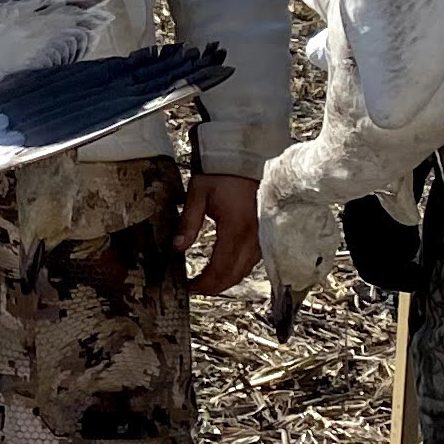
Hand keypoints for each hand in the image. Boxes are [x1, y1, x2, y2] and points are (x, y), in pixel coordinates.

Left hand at [176, 171, 260, 297]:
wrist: (247, 155)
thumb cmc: (222, 172)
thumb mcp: (198, 194)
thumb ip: (187, 223)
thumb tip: (177, 248)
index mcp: (236, 228)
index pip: (220, 269)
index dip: (205, 283)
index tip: (190, 287)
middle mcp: (253, 236)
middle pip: (235, 275)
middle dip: (215, 286)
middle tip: (197, 288)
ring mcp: (263, 235)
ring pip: (246, 269)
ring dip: (227, 279)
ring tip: (208, 280)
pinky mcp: (266, 231)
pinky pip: (254, 259)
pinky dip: (239, 267)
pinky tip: (226, 266)